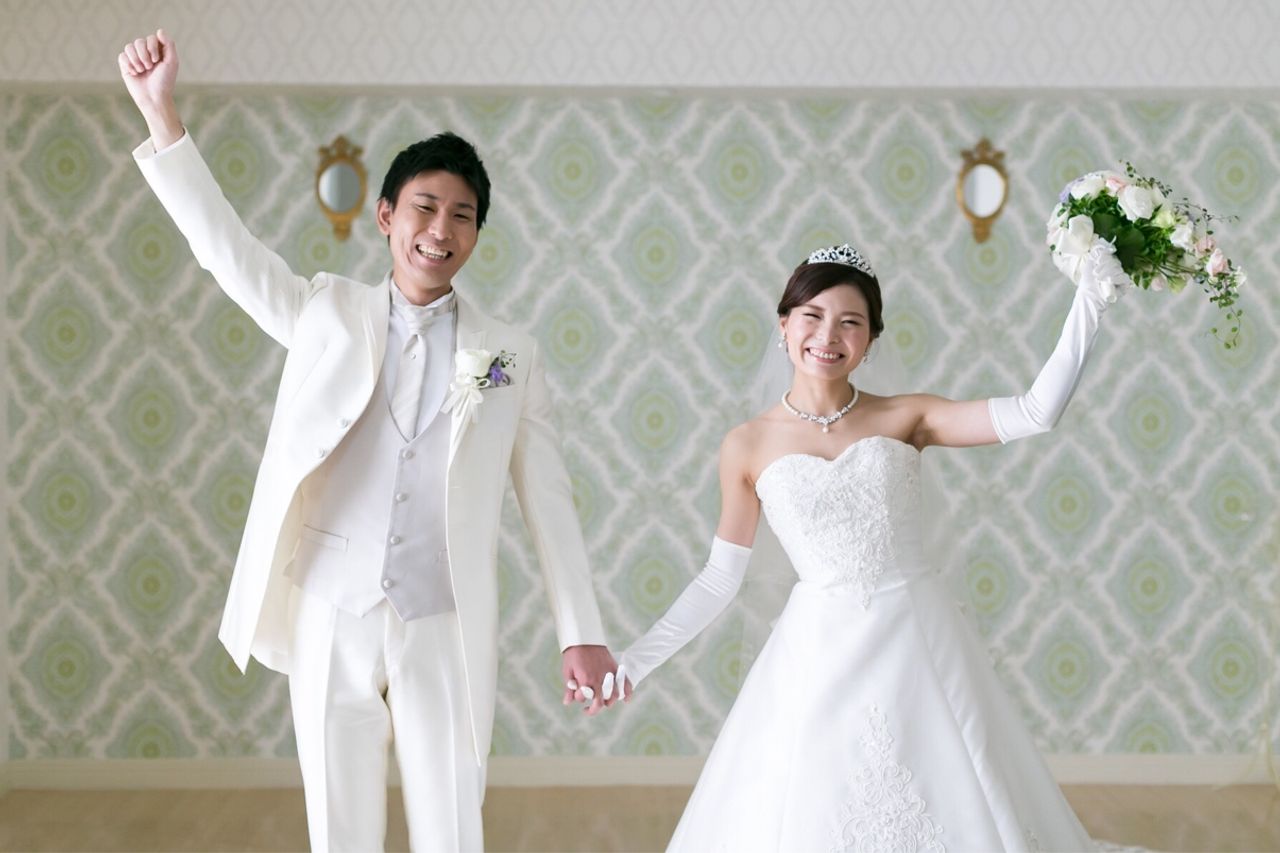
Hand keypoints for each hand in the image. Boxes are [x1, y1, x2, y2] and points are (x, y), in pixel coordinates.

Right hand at [117, 30, 183, 148]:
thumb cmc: (165, 81)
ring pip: (129, 47)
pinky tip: (134, 73)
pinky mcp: (126, 66)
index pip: (151, 38)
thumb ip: (169, 45)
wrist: (154, 97)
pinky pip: (122, 56)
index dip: (152, 47)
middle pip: (139, 41)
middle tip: (149, 68)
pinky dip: (128, 64)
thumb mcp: (171, 62)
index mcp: (158, 51)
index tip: (157, 60)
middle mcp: (146, 53)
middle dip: (144, 54)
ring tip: (142, 71)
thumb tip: (159, 30)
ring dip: (136, 59)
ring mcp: (135, 59)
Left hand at [561, 644, 620, 715]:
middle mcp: (598, 679)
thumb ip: (569, 688)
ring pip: (614, 696)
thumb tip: (567, 703)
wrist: (584, 637)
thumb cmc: (574, 654)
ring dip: (609, 702)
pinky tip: (626, 700)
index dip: (578, 697)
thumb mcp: (567, 671)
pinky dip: (627, 692)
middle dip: (593, 709)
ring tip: (603, 702)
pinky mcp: (615, 668)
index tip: (576, 693)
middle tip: (588, 710)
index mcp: (585, 680)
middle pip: (600, 703)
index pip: (582, 698)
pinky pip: (625, 683)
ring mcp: (609, 674)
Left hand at [1077, 244, 1128, 306]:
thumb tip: (1103, 240)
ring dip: (1106, 273)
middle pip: (1114, 261)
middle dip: (1103, 266)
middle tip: (1095, 273)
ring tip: (1099, 279)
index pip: (1111, 255)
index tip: (1097, 261)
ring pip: (1117, 269)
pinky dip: (1115, 278)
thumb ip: (1097, 251)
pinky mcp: (1125, 285)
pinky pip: (1123, 277)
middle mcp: (1116, 268)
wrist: (1089, 296)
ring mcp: (1121, 276)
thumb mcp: (1090, 263)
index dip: (1104, 257)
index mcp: (1109, 263)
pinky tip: (1108, 281)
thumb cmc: (1088, 281)